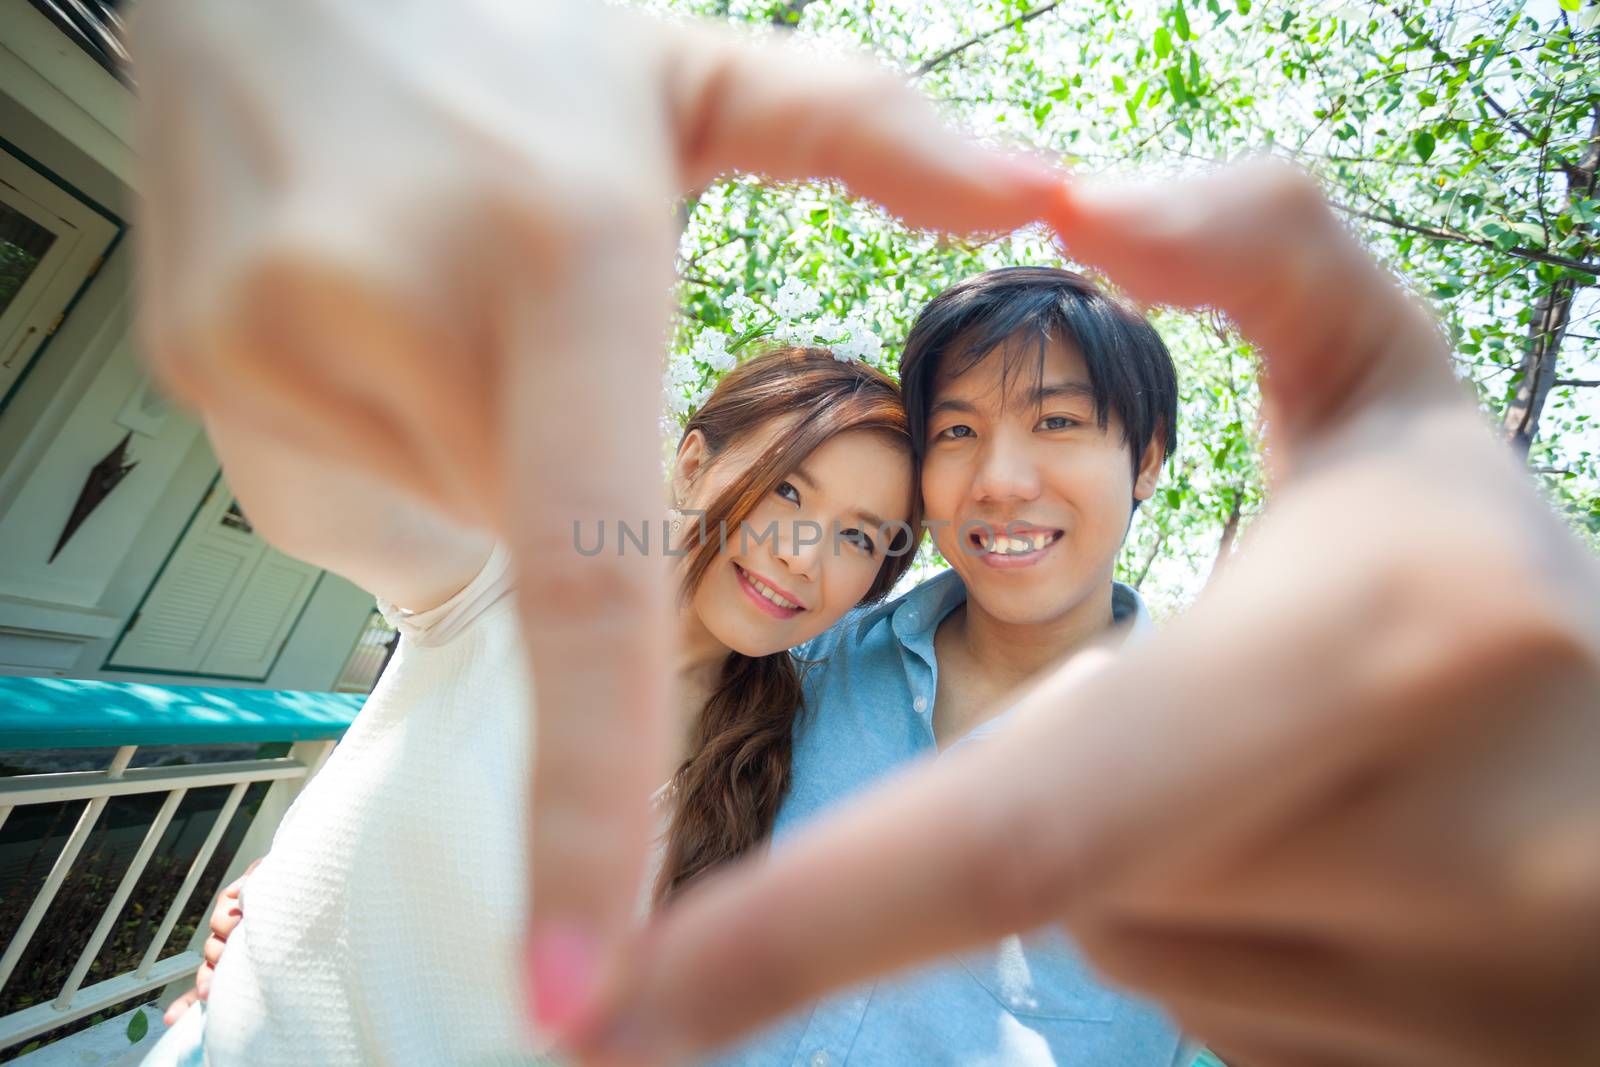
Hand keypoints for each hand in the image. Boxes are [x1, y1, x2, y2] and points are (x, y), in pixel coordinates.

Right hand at [129, 0, 1059, 1035]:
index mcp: (566, 252)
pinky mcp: (207, 375)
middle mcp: (403, 315)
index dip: (594, 799)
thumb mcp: (698, 67)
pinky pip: (340, 492)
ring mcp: (277, 353)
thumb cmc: (509, 19)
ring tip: (453, 300)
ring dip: (473, 458)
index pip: (596, 573)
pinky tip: (378, 321)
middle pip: (528, 548)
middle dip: (560, 488)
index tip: (588, 978)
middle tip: (545, 336)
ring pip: (435, 522)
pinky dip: (388, 449)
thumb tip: (1040, 194)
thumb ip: (875, 134)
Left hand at [569, 161, 1599, 1066]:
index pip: (1018, 825)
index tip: (606, 1003)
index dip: (796, 927)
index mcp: (1378, 651)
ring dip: (1156, 847)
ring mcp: (1427, 1009)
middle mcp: (1407, 856)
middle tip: (1159, 705)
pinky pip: (1199, 996)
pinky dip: (1212, 915)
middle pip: (1057, 867)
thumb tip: (1074, 194)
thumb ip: (1261, 249)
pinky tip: (1334, 856)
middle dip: (1065, 779)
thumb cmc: (1520, 581)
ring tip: (1304, 770)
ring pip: (1126, 935)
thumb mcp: (1404, 390)